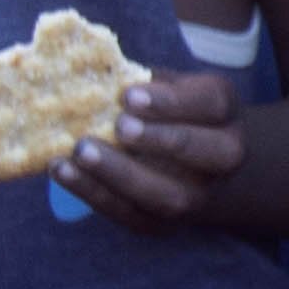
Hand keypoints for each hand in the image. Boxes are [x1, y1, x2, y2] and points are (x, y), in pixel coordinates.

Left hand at [60, 63, 248, 230]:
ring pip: (167, 195)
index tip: (128, 95)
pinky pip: (132, 215)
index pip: (210, 104)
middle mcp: (224, 156)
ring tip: (80, 151)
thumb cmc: (171, 113)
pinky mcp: (164, 224)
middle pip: (207, 153)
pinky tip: (63, 171)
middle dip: (161, 141)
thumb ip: (142, 81)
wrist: (199, 169)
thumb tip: (90, 64)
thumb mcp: (168, 87)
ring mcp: (197, 196)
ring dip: (121, 174)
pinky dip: (94, 194)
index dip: (170, 101)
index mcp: (224, 112)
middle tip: (118, 126)